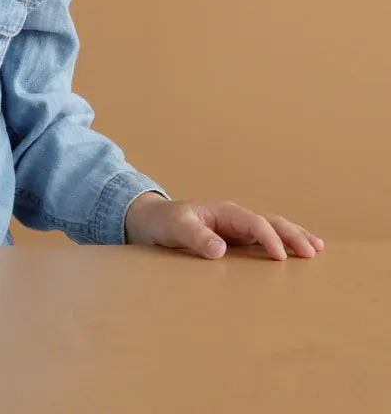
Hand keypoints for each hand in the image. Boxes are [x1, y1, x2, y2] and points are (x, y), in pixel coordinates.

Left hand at [124, 193, 324, 260]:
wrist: (151, 222)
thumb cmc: (162, 222)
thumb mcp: (175, 228)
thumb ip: (195, 237)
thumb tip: (220, 250)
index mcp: (223, 212)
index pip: (253, 222)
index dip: (268, 238)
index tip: (281, 257)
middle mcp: (234, 218)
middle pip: (270, 222)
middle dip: (292, 234)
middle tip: (313, 251)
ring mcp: (236, 229)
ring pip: (271, 229)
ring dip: (293, 237)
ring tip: (316, 249)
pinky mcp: (235, 241)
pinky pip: (262, 242)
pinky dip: (281, 245)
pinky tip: (295, 255)